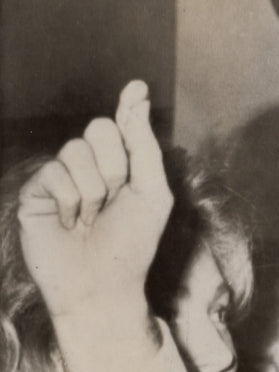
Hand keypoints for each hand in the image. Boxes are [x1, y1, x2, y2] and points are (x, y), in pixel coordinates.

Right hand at [18, 80, 172, 325]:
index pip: (122, 125)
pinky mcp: (35, 193)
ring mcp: (59, 177)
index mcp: (121, 164)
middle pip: (99, 129)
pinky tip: (69, 224)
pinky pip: (53, 175)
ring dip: (93, 192)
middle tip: (114, 201)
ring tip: (91, 219)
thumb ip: (144, 146)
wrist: (102, 285)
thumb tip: (138, 96)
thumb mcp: (152, 193)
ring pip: (75, 152)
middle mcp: (89, 165)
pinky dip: (69, 203)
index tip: (139, 86)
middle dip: (115, 167)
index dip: (129, 106)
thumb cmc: (132, 243)